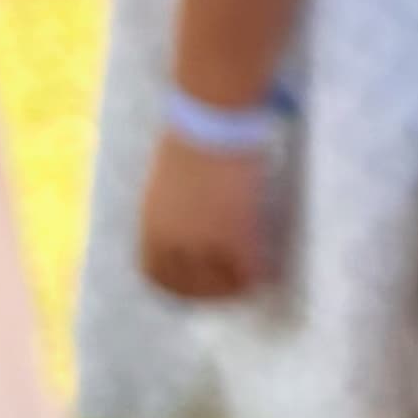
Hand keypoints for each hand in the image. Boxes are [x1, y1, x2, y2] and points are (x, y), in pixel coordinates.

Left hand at [139, 129, 278, 301]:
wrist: (212, 124)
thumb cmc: (189, 141)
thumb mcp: (165, 183)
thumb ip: (168, 212)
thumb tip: (182, 226)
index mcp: (151, 226)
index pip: (154, 273)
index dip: (174, 286)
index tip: (191, 287)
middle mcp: (173, 242)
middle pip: (187, 286)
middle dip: (208, 293)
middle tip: (227, 292)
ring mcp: (205, 242)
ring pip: (220, 284)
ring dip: (235, 289)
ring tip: (250, 284)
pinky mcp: (235, 237)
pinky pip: (246, 271)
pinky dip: (256, 277)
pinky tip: (266, 274)